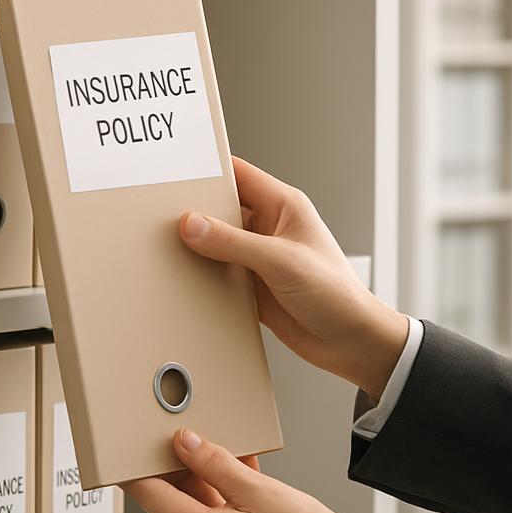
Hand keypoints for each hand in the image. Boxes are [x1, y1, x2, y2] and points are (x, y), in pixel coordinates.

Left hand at [123, 428, 382, 512]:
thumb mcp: (258, 490)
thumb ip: (214, 463)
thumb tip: (184, 444)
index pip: (144, 492)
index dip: (135, 463)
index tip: (133, 442)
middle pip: (171, 499)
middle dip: (180, 466)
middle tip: (194, 436)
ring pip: (197, 509)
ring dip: (208, 480)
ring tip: (230, 454)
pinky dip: (226, 499)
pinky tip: (244, 476)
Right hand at [180, 157, 407, 400]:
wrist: (350, 342)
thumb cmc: (337, 294)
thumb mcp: (281, 261)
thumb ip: (233, 242)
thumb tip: (192, 224)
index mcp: (284, 206)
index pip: (238, 174)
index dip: (208, 170)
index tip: (176, 173)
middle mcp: (269, 227)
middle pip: (220, 208)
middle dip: (193, 211)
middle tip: (161, 215)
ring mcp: (258, 256)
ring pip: (215, 241)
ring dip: (196, 247)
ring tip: (168, 246)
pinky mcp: (250, 283)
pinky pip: (217, 272)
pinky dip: (201, 275)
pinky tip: (184, 277)